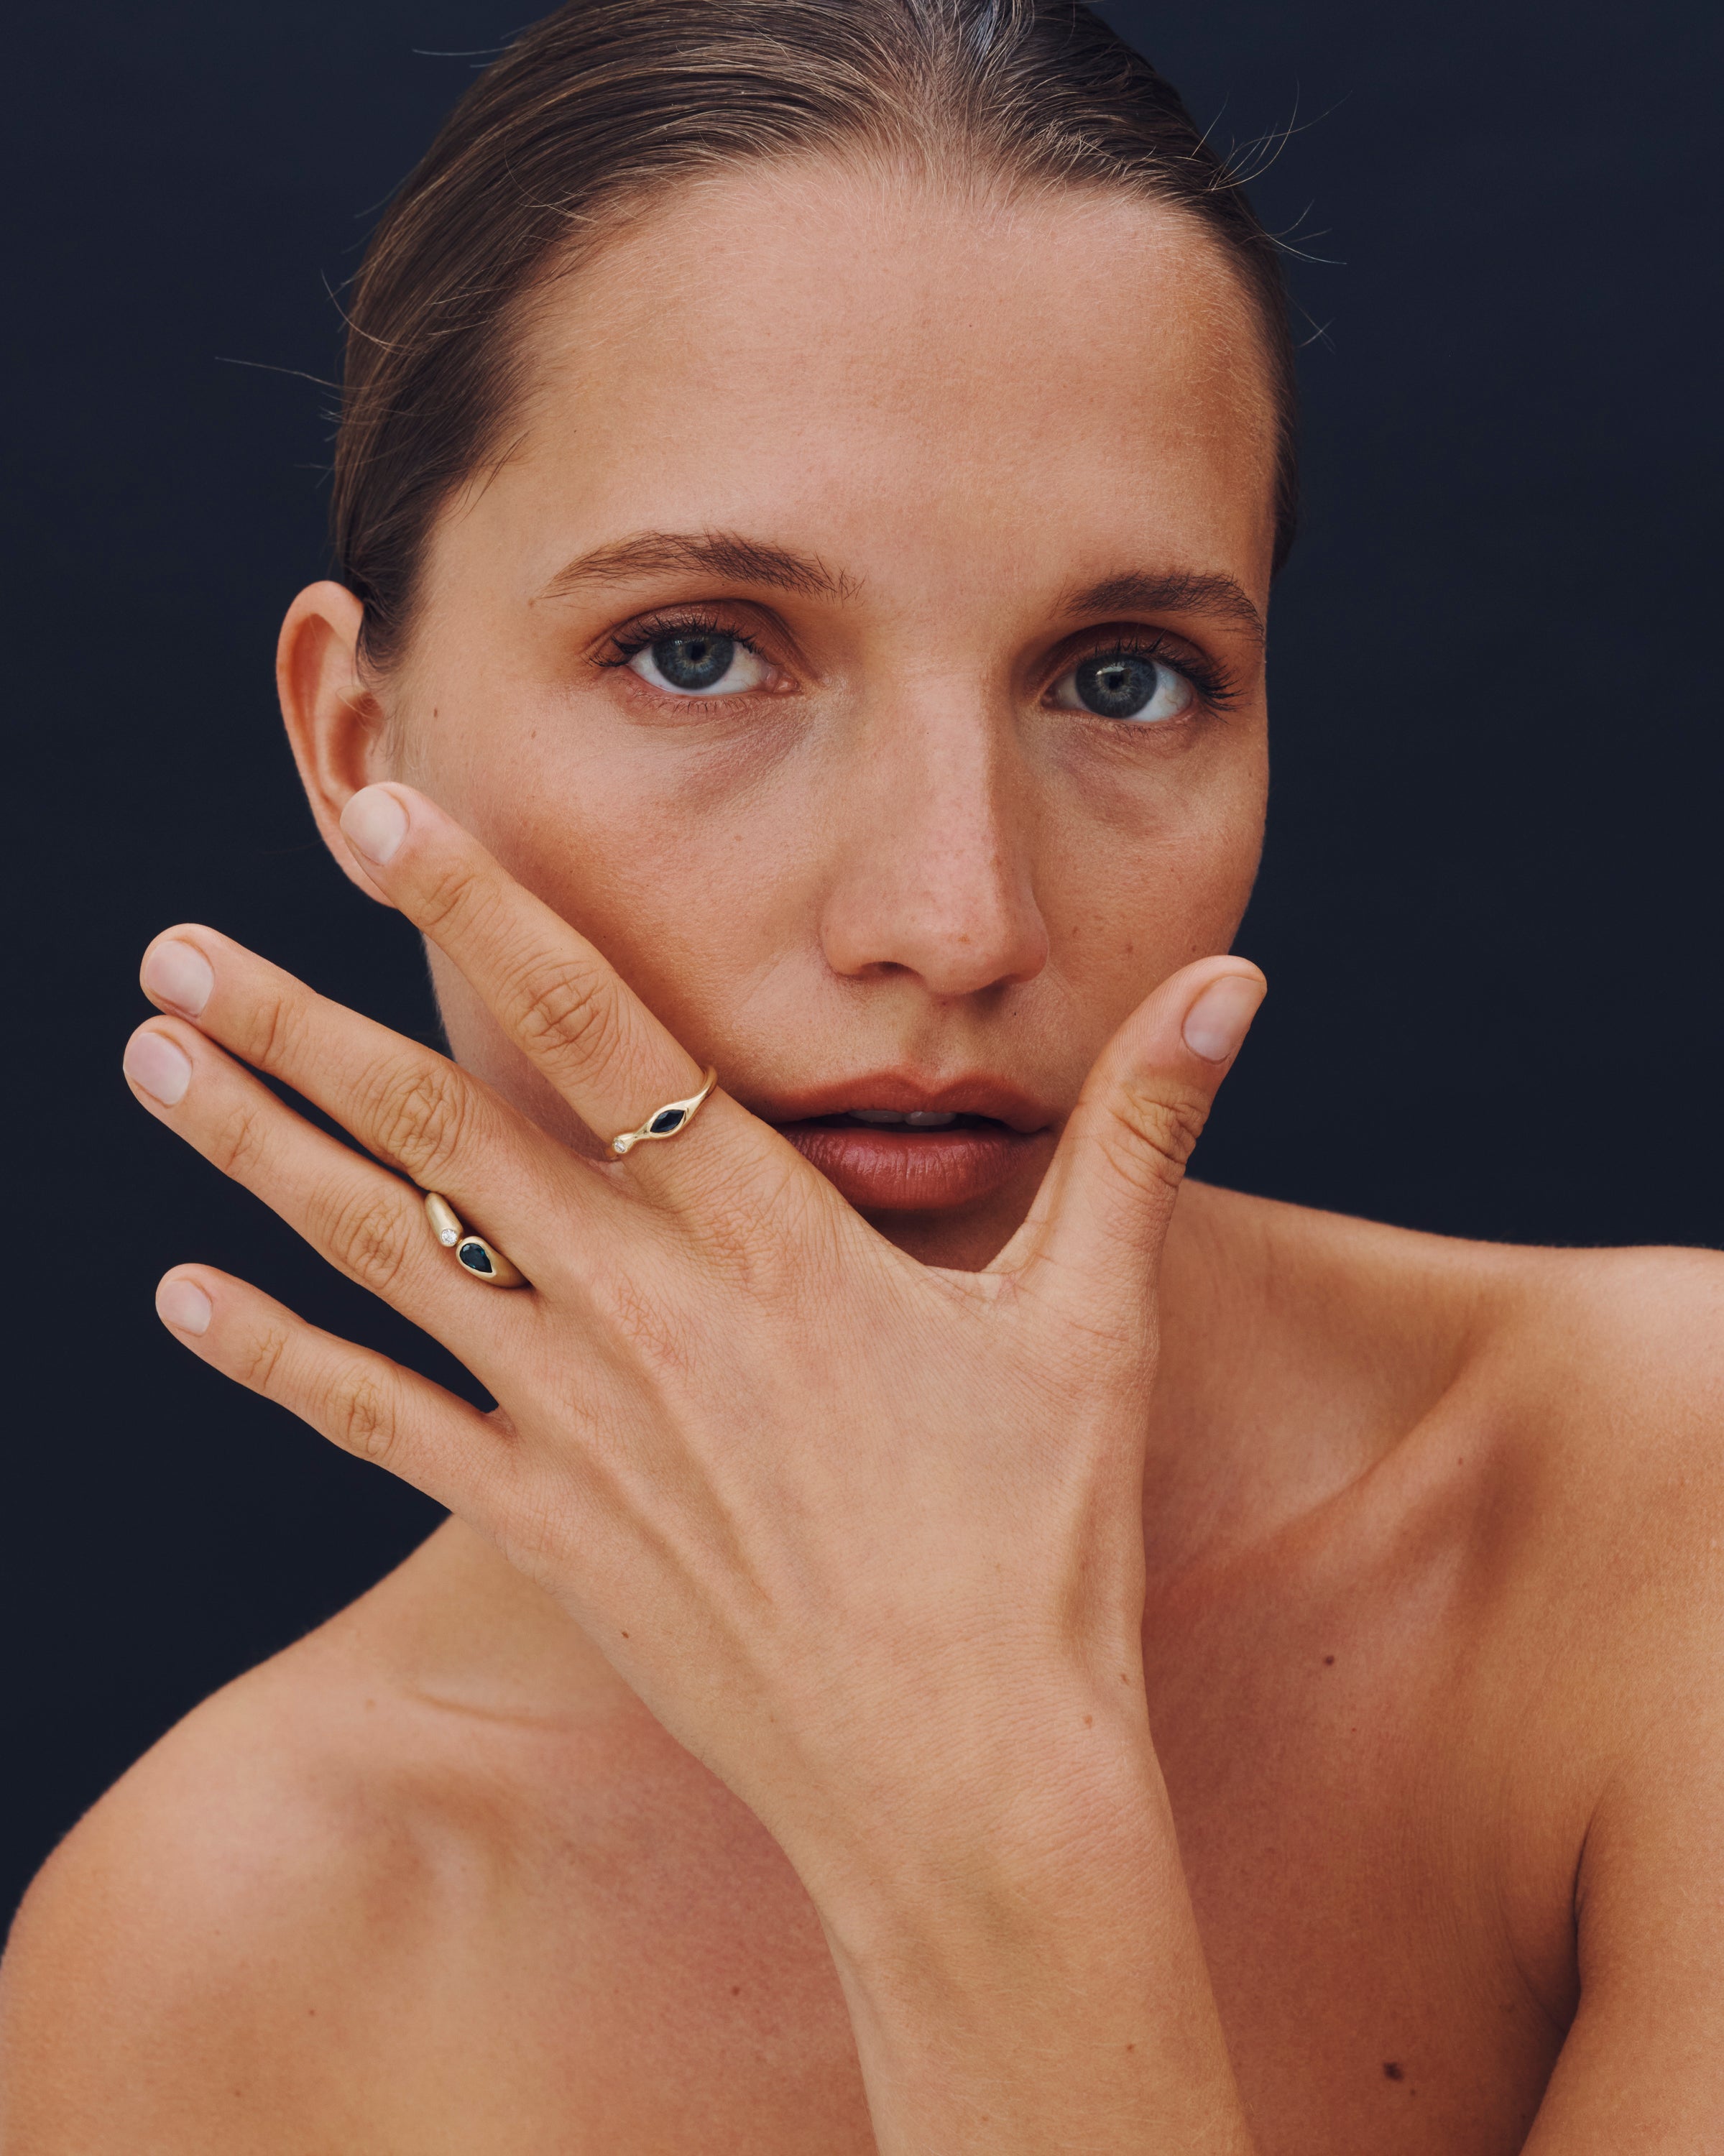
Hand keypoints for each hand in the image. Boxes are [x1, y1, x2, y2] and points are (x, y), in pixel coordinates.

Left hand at [124, 782, 1263, 2149]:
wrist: (964, 1781)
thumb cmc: (1037, 1549)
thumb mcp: (1098, 1324)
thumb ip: (1139, 1135)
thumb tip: (1237, 986)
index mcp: (766, 1236)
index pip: (594, 1029)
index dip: (482, 908)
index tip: (382, 820)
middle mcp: (641, 1311)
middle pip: (434, 1134)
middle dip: (298, 1025)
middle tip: (174, 944)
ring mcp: (576, 1422)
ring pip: (381, 1254)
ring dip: (253, 1154)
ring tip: (152, 1061)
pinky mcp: (547, 1525)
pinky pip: (380, 1424)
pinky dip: (276, 1359)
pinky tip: (182, 1303)